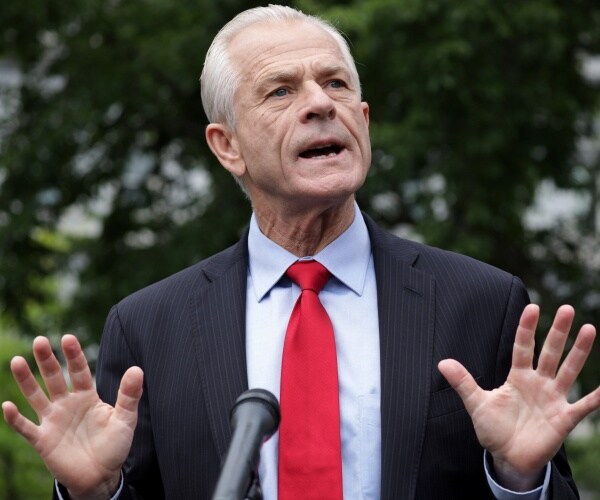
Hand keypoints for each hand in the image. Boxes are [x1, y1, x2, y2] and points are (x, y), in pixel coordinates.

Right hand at [2, 335, 142, 499]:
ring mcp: (53, 421)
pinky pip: (27, 428)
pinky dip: (16, 419)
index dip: (74, 356)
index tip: (68, 338)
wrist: (101, 476)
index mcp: (87, 396)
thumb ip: (129, 394)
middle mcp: (67, 404)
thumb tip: (137, 368)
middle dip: (47, 360)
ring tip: (17, 361)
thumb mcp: (125, 419)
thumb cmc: (114, 445)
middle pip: (55, 378)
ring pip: (36, 397)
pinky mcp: (43, 440)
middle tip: (39, 341)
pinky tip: (8, 405)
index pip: (79, 371)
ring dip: (26, 381)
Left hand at [438, 304, 599, 490]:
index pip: (523, 347)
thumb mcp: (476, 404)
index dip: (527, 328)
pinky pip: (584, 406)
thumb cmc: (493, 429)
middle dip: (558, 331)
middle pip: (549, 352)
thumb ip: (463, 382)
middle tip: (568, 308)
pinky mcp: (564, 419)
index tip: (533, 308)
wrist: (508, 458)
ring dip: (579, 352)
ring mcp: (553, 399)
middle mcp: (538, 383)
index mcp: (517, 377)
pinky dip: (595, 397)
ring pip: (568, 370)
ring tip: (589, 329)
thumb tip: (442, 363)